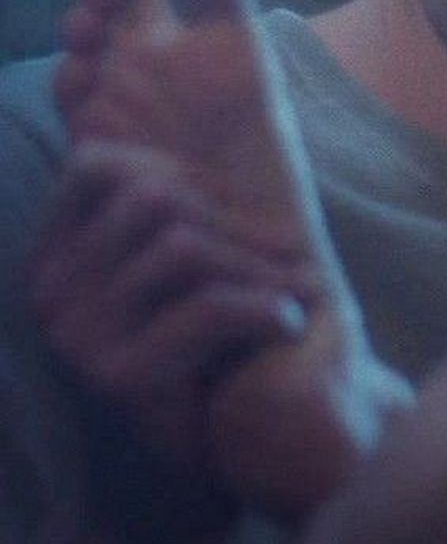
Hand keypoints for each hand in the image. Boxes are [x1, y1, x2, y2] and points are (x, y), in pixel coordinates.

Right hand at [28, 141, 307, 478]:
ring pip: (184, 249)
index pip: (99, 166)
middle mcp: (50, 290)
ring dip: (260, 265)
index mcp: (56, 252)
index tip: (239, 209)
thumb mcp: (187, 261)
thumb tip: (211, 102)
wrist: (229, 441)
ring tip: (299, 289)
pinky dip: (264, 307)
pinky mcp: (117, 376)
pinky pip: (205, 309)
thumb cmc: (217, 338)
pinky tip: (289, 324)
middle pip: (153, 202)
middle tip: (291, 253)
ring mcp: (76, 335)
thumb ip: (176, 202)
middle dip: (236, 222)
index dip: (181, 171)